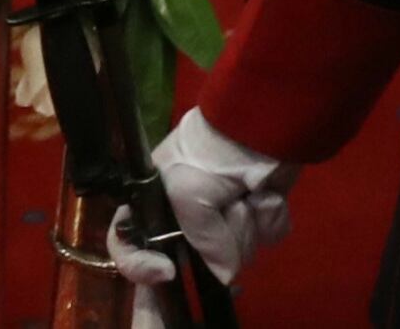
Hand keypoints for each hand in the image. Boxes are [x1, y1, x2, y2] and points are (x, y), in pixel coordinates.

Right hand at [108, 108, 294, 320]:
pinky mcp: (255, 213)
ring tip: (250, 194)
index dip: (139, 263)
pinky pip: (263, 239)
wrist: (266, 125)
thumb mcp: (188, 189)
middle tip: (230, 205)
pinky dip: (270, 222)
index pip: (129, 241)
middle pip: (195, 257)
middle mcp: (183, 213)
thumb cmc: (214, 149)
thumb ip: (199, 238)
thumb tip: (224, 274)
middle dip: (222, 236)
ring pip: (235, 252)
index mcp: (153, 199)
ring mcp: (222, 215)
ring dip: (249, 226)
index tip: (167, 270)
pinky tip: (269, 198)